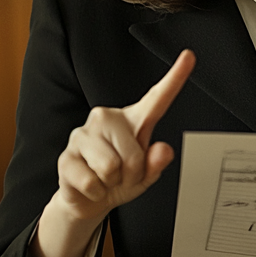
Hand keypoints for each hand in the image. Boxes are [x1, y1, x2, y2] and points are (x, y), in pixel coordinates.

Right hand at [52, 49, 195, 223]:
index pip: (157, 98)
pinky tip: (91, 184)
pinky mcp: (66, 156)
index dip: (175, 77)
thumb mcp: (145, 176)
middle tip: (122, 176)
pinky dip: (96, 191)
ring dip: (112, 183)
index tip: (189, 57)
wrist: (88, 199)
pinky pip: (92, 181)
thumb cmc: (119, 181)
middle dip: (132, 174)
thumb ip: (157, 163)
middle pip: (133, 154)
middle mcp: (106, 119)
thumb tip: (163, 150)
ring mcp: (83, 134)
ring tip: (106, 179)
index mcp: (132, 120)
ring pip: (111, 167)